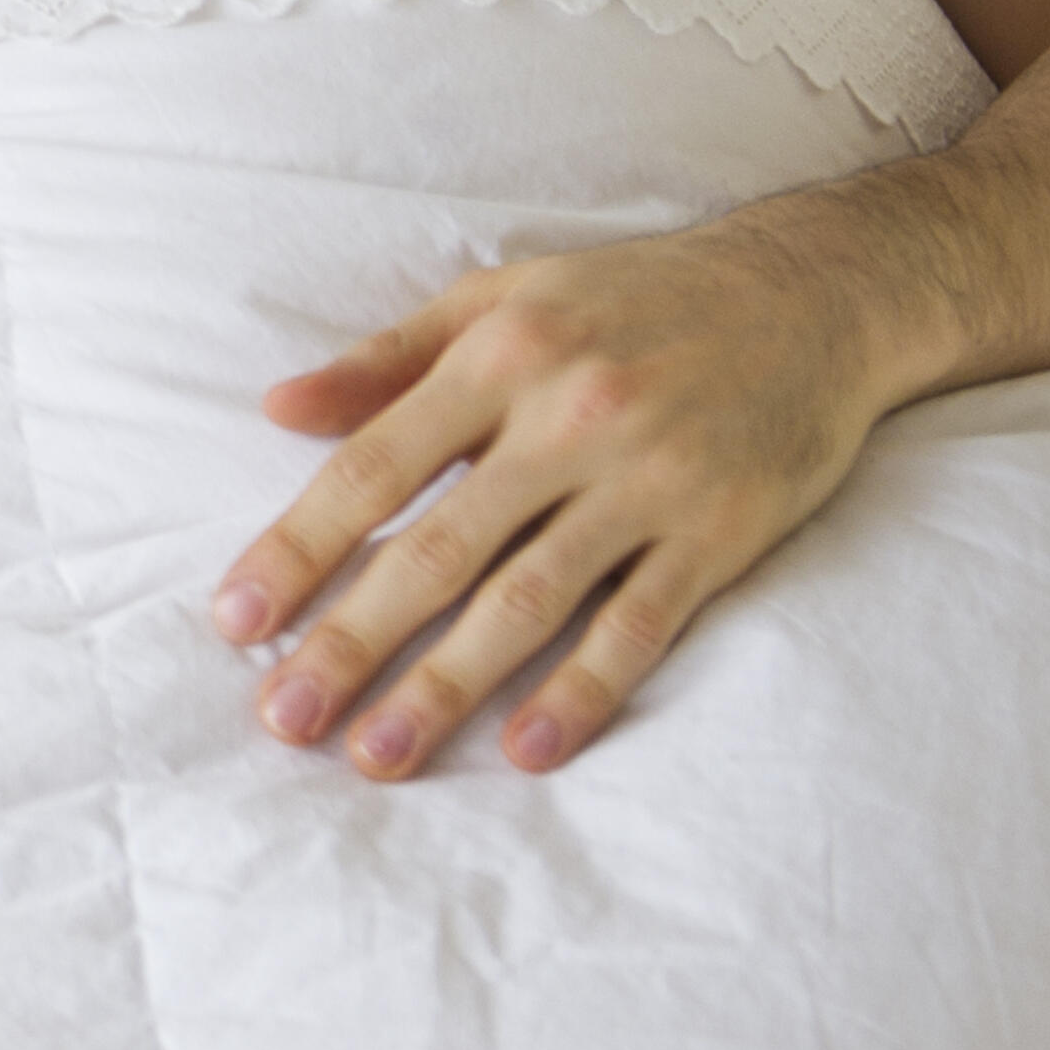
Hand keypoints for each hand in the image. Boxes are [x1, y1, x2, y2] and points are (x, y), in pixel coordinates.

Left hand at [214, 214, 897, 780]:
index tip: (236, 619)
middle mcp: (568, 420)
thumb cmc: (630, 299)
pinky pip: (641, 624)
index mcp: (499, 359)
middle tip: (283, 717)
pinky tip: (526, 748)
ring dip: (447, 687)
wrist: (814, 293)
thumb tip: (277, 409)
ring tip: (376, 756)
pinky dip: (584, 690)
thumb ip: (387, 360)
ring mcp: (649, 482)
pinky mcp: (721, 533)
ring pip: (529, 602)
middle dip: (352, 640)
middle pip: (440, 550)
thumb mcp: (500, 300)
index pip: (375, 467)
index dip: (300, 547)